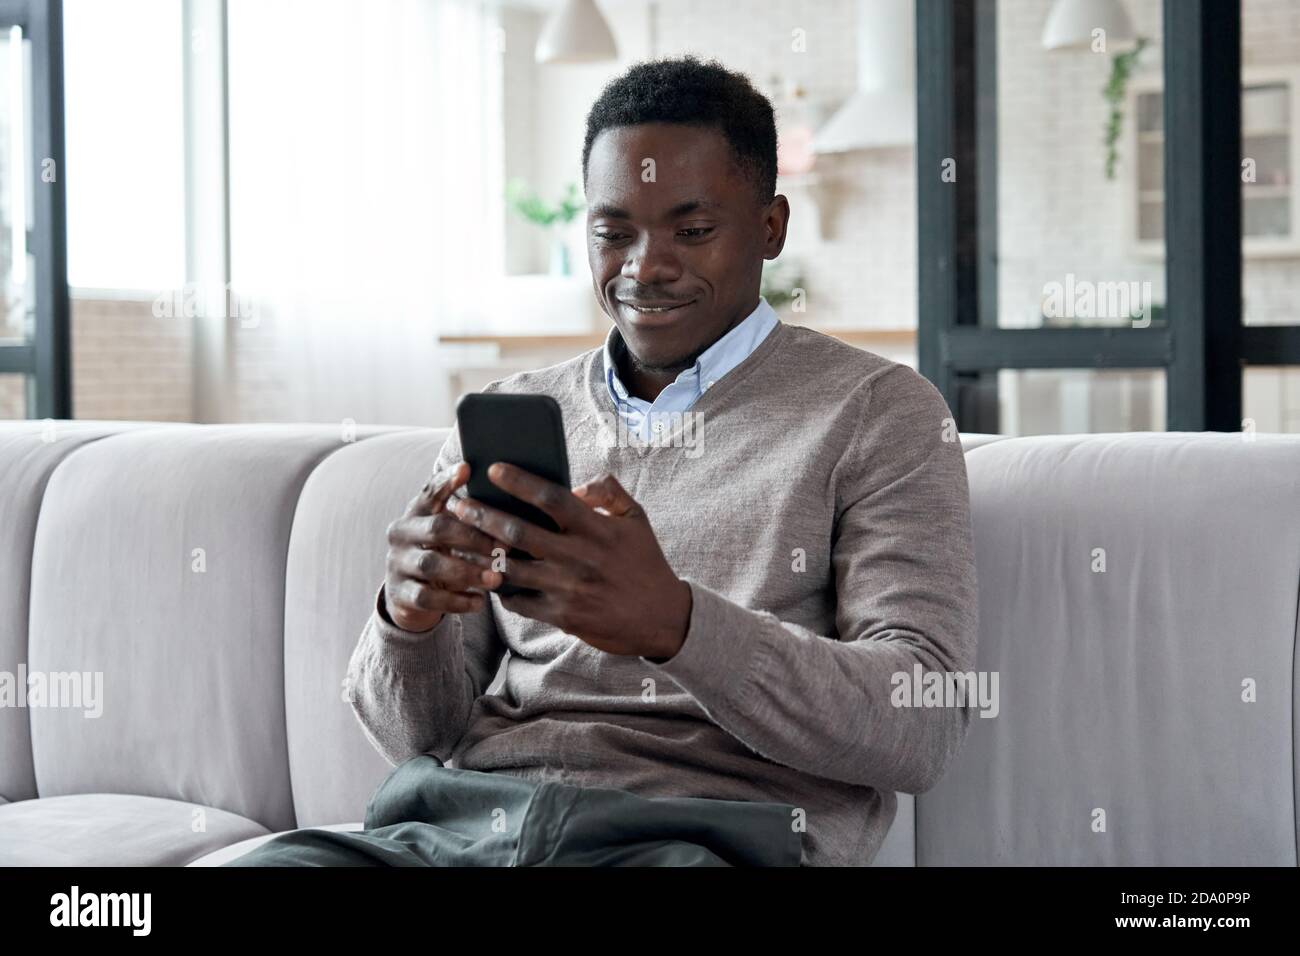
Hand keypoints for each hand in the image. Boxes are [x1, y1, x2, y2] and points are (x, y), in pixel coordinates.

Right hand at [381, 462, 505, 632]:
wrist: (409, 595)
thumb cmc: (442, 553)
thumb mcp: (449, 532)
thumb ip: (468, 516)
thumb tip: (511, 503)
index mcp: (415, 512)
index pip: (430, 491)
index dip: (447, 480)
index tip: (468, 469)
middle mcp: (401, 533)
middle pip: (437, 529)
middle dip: (473, 537)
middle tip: (504, 547)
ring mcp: (397, 563)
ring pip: (431, 564)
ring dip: (468, 571)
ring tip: (496, 578)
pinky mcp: (400, 593)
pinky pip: (428, 598)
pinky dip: (456, 601)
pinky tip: (479, 602)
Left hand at [447, 462, 691, 659]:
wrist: (661, 618)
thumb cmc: (646, 563)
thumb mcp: (637, 519)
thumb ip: (609, 492)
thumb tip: (578, 484)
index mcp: (596, 528)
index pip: (550, 498)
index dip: (519, 481)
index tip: (493, 469)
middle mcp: (579, 557)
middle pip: (518, 532)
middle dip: (483, 516)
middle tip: (459, 505)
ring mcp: (568, 588)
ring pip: (511, 568)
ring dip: (483, 553)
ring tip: (461, 540)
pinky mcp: (562, 616)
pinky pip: (519, 600)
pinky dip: (500, 588)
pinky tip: (488, 576)